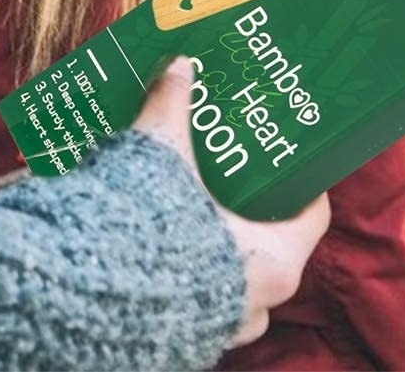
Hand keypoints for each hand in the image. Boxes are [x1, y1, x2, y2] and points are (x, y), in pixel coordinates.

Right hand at [134, 57, 330, 348]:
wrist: (93, 292)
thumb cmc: (149, 227)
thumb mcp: (162, 153)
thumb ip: (171, 108)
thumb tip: (179, 67)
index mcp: (273, 261)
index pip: (311, 218)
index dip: (301, 184)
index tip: (287, 158)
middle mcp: (256, 302)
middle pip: (273, 250)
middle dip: (251, 213)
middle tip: (231, 175)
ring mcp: (221, 326)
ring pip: (236, 283)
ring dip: (218, 249)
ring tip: (192, 207)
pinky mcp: (183, 336)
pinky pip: (200, 302)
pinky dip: (188, 272)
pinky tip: (160, 239)